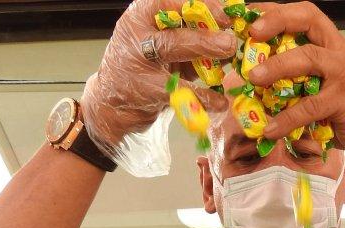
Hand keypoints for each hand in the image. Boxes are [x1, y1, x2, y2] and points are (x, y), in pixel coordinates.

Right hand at [82, 0, 238, 154]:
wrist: (113, 101)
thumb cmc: (142, 67)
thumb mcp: (160, 42)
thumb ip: (186, 33)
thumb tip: (227, 29)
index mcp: (141, 16)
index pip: (171, 2)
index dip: (201, 6)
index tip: (226, 14)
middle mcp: (138, 34)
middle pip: (174, 29)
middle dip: (206, 34)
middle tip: (231, 40)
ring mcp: (139, 62)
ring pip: (174, 51)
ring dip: (206, 54)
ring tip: (229, 58)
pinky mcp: (147, 90)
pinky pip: (180, 90)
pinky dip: (204, 97)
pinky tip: (220, 101)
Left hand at [245, 2, 344, 158]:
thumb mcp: (321, 86)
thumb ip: (298, 76)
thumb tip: (254, 76)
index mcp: (332, 45)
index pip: (305, 14)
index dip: (277, 11)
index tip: (250, 15)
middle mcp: (340, 52)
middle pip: (308, 21)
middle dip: (277, 21)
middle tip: (251, 34)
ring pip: (308, 58)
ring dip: (277, 66)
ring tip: (253, 78)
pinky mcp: (344, 100)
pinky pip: (310, 106)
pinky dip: (287, 118)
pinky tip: (271, 130)